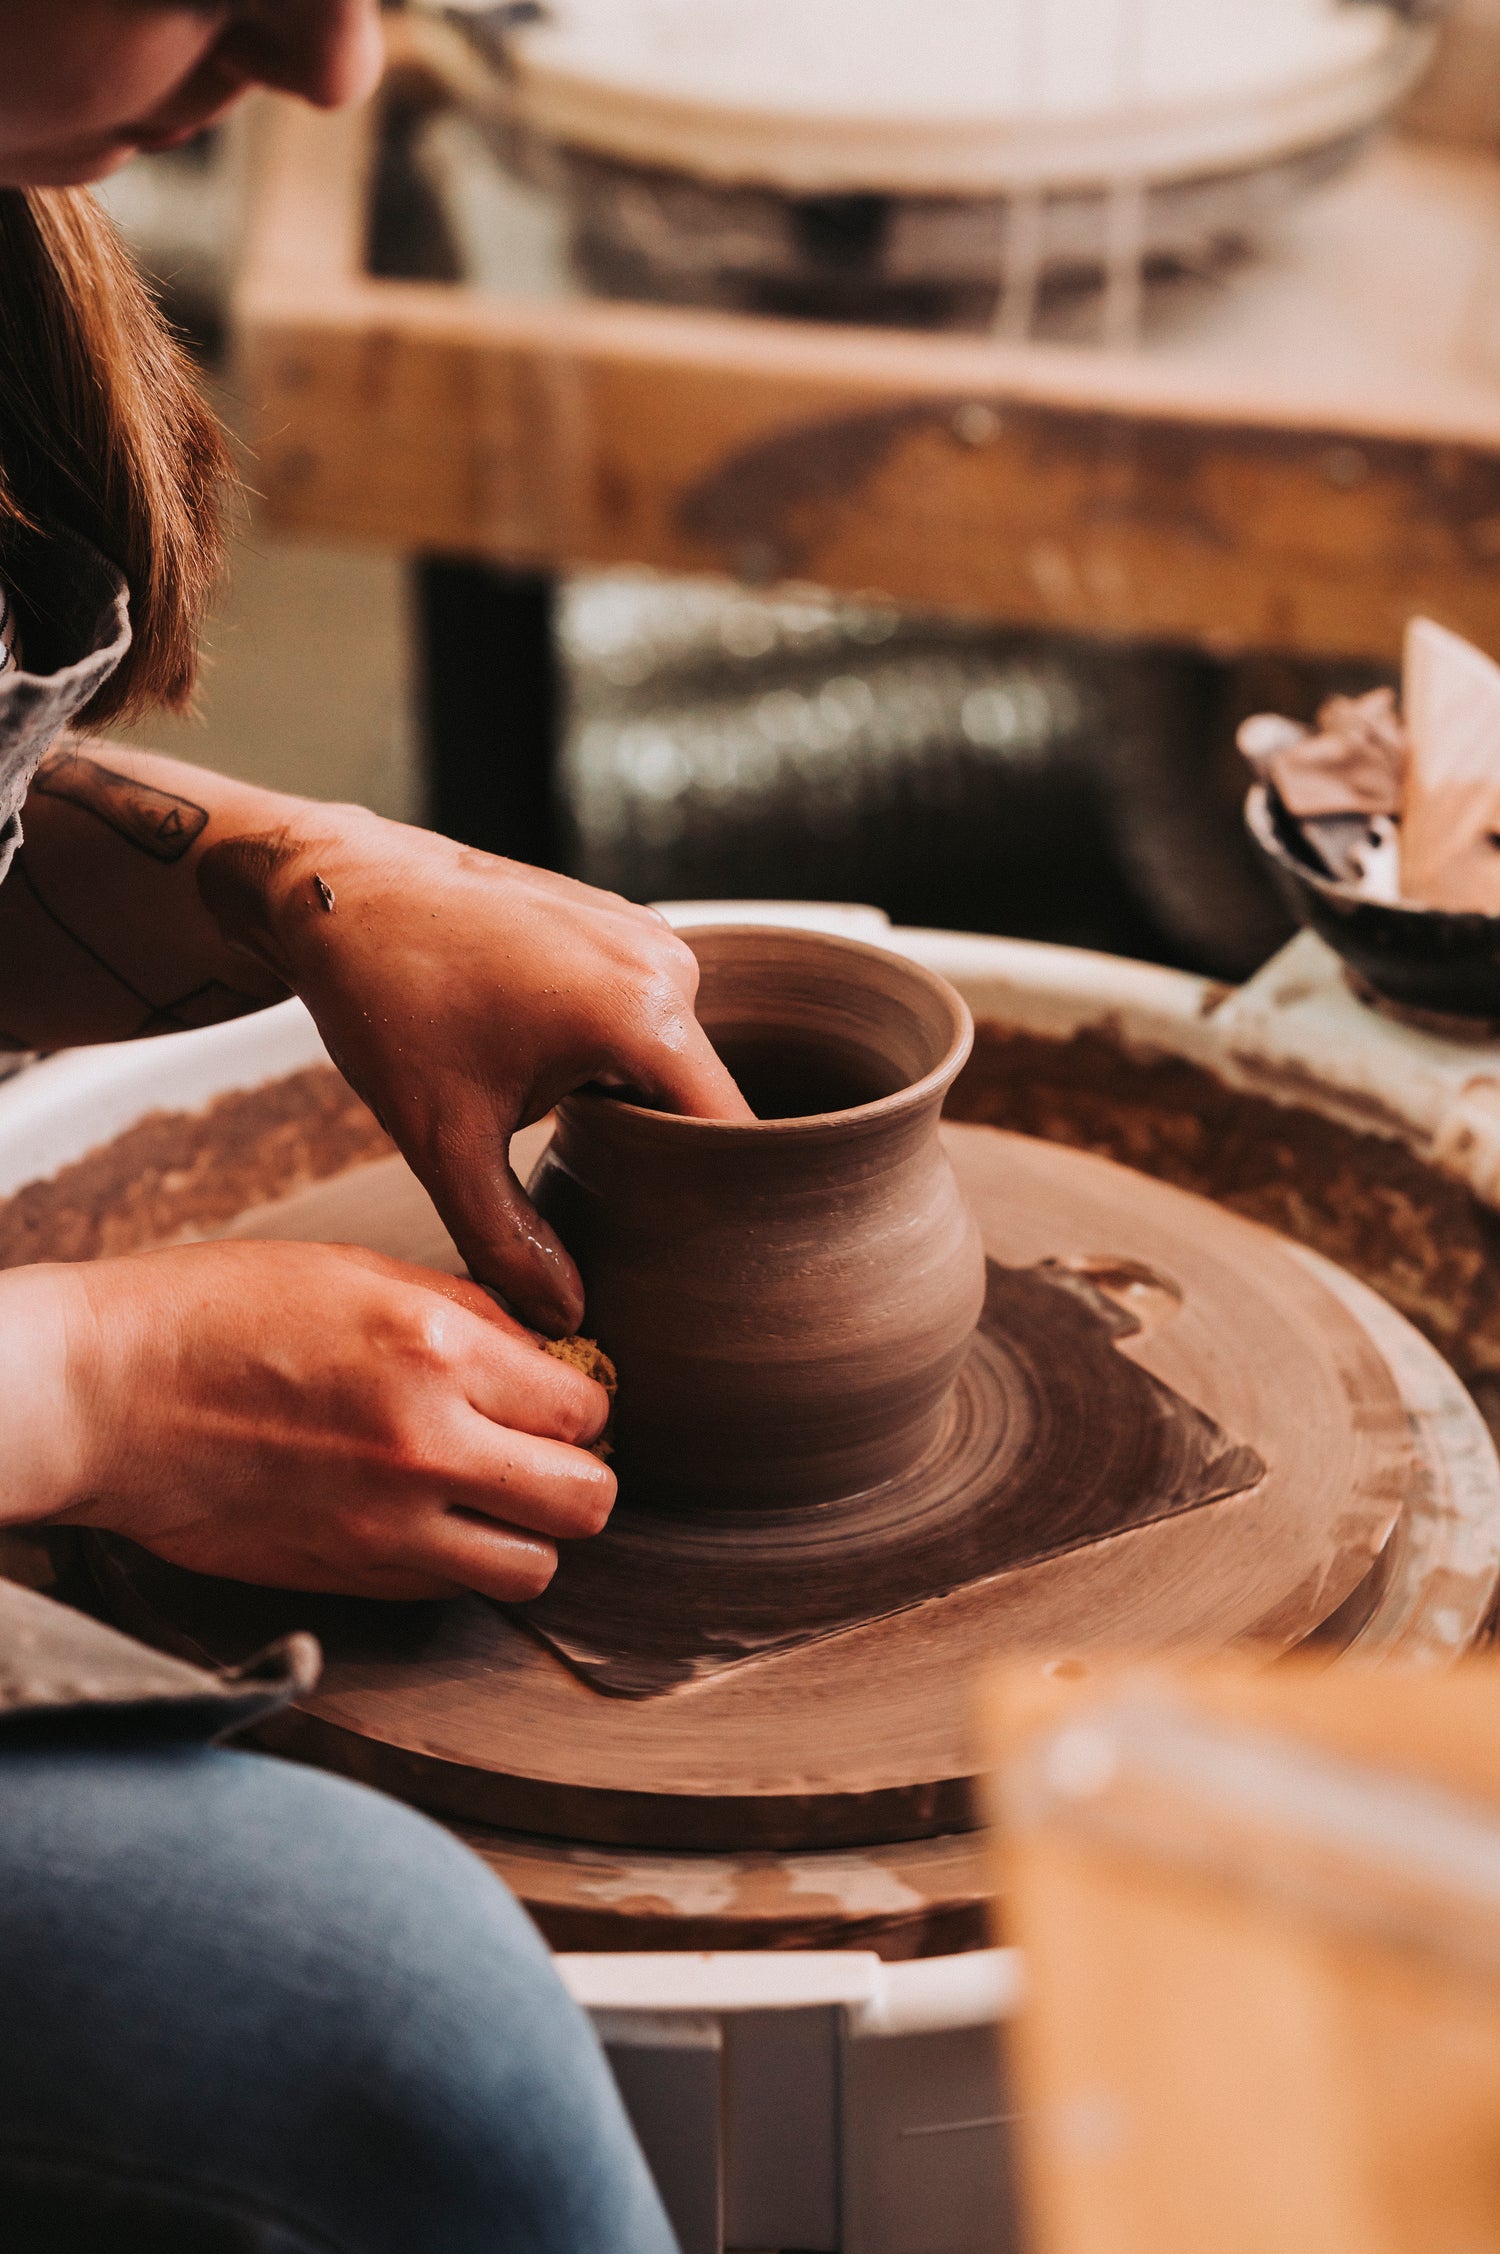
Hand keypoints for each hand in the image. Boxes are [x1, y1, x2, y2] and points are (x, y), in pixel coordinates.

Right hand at [2, 1243, 614, 1599]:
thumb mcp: (359, 1271)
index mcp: (437, 1352)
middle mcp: (425, 1447)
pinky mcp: (345, 1575)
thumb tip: (546, 1350)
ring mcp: (386, 1525)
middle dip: (582, 1475)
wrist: (108, 1394)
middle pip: (585, 1503)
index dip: (584, 1404)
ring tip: (494, 1497)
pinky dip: (457, 1562)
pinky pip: (450, 1590)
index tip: (561, 1397)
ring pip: (533, 1570)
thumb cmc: (219, 1314)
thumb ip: (470, 1314)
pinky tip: (425, 1517)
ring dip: (529, 1535)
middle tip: (548, 1454)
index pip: (585, 1409)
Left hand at [200, 812, 751, 1333]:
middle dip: (659, 1155)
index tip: (677, 1243)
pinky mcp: (626, 923)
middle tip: (595, 1198)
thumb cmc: (385, 999)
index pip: (730, 1135)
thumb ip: (509, 1239)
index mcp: (643, 1015)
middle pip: (703, 1101)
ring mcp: (650, 935)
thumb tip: (566, 1316)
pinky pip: (650, 1015)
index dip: (712, 1199)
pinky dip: (613, 1056)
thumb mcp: (443, 1138)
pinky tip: (544, 1068)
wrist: (341, 892)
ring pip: (675, 1060)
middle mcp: (668, 965)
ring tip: (554, 1121)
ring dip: (632, 1102)